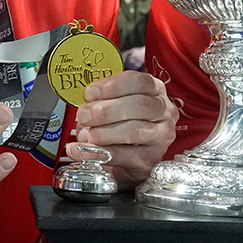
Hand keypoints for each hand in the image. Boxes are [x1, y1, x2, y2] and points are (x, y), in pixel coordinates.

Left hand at [74, 70, 175, 187]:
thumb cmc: (122, 123)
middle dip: (107, 110)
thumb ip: (101, 100)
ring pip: (133, 131)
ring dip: (103, 132)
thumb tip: (83, 104)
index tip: (91, 92)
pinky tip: (79, 151)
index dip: (114, 86)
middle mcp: (163, 112)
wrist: (129, 158)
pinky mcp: (148, 160)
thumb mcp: (115, 104)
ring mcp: (159, 137)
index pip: (141, 82)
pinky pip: (120, 155)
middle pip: (139, 105)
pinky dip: (95, 153)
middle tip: (85, 115)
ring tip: (85, 135)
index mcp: (155, 90)